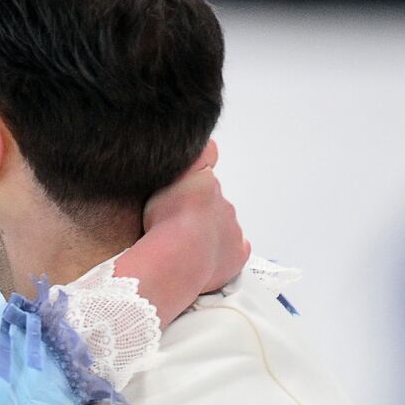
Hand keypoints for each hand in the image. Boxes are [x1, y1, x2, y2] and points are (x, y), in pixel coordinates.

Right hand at [142, 140, 249, 292]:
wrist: (179, 259)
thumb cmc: (168, 222)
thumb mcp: (174, 175)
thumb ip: (196, 157)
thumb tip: (211, 145)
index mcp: (208, 185)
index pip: (203, 183)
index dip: (190, 193)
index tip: (178, 203)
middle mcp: (224, 205)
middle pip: (214, 208)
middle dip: (199, 216)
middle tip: (177, 228)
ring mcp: (233, 231)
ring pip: (223, 230)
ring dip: (208, 236)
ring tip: (185, 247)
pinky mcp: (237, 254)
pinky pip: (234, 252)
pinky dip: (224, 254)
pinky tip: (204, 258)